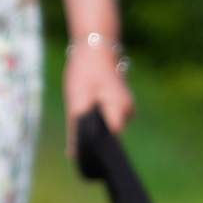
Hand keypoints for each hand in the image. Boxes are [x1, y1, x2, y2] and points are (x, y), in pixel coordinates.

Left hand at [63, 41, 132, 156]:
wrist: (95, 46)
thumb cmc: (85, 71)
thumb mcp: (75, 101)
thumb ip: (76, 130)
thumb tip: (74, 156)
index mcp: (120, 110)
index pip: (112, 142)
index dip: (98, 149)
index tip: (86, 153)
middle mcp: (128, 111)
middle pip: (109, 137)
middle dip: (93, 136)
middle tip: (78, 123)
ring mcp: (127, 108)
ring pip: (107, 128)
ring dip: (93, 124)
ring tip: (83, 107)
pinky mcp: (121, 105)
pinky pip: (108, 119)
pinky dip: (97, 117)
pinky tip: (89, 105)